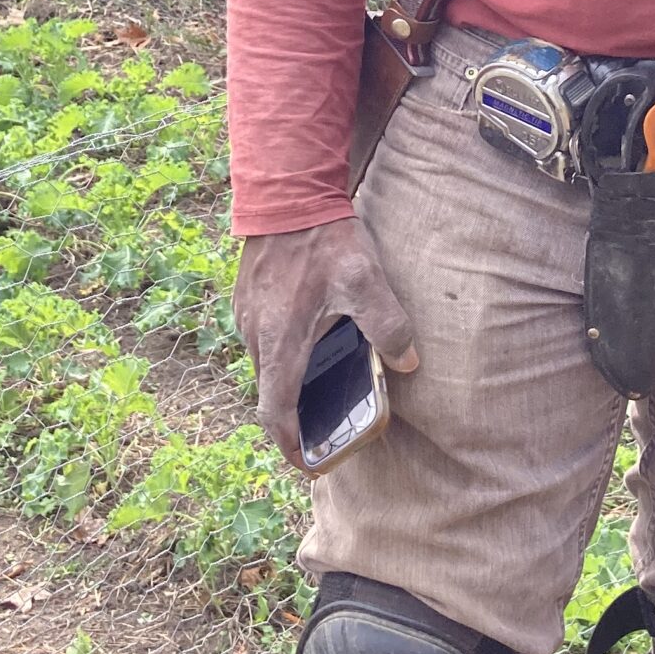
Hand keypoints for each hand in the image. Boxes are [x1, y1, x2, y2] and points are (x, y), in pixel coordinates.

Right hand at [233, 218, 417, 467]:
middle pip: (270, 393)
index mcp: (281, 342)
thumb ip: (388, 326)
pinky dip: (283, 355)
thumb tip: (409, 363)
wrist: (285, 190)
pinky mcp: (246, 299)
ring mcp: (245, 316)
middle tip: (328, 427)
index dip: (290, 445)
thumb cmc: (322, 238)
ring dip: (288, 383)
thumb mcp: (365, 281)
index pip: (275, 412)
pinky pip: (262, 340)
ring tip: (324, 387)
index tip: (308, 463)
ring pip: (265, 365)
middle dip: (294, 419)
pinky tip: (312, 341)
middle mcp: (255, 335)